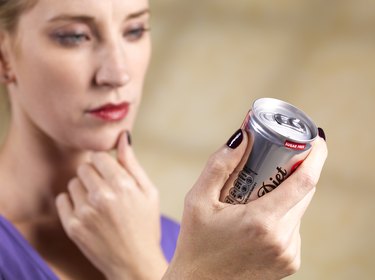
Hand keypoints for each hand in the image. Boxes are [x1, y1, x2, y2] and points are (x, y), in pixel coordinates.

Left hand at [56, 131, 166, 279]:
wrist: (135, 262)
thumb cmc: (146, 225)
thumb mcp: (149, 192)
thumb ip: (132, 163)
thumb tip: (123, 136)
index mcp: (122, 185)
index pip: (98, 156)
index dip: (105, 163)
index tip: (110, 173)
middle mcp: (101, 196)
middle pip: (84, 167)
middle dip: (94, 174)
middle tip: (106, 189)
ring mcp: (85, 212)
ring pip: (73, 182)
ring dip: (84, 188)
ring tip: (98, 203)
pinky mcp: (73, 226)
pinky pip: (63, 199)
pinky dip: (72, 201)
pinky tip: (88, 211)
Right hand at [163, 130, 327, 279]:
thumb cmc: (196, 243)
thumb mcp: (198, 200)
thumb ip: (219, 165)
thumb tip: (243, 136)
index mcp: (261, 222)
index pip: (304, 181)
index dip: (316, 155)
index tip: (315, 139)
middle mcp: (282, 239)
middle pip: (303, 192)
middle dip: (293, 171)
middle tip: (272, 161)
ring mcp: (288, 253)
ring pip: (299, 209)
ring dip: (284, 194)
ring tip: (255, 195)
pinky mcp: (289, 262)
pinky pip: (294, 227)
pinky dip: (282, 215)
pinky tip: (257, 219)